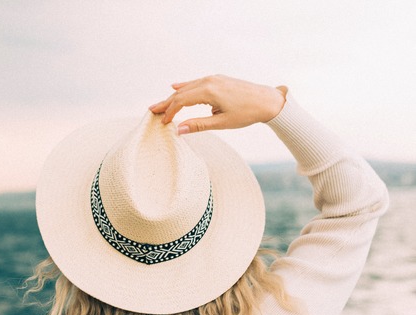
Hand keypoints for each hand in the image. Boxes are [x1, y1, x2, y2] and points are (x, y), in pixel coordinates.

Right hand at [149, 75, 286, 133]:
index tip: (163, 122)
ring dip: (173, 96)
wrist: (268, 101)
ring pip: (187, 87)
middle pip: (180, 93)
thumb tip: (178, 130)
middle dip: (166, 103)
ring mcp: (214, 78)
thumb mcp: (222, 123)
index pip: (181, 101)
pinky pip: (196, 83)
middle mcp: (209, 81)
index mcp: (208, 91)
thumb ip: (198, 125)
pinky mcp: (218, 79)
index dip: (169, 112)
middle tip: (152, 111)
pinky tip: (176, 86)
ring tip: (161, 103)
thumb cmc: (247, 113)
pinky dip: (185, 87)